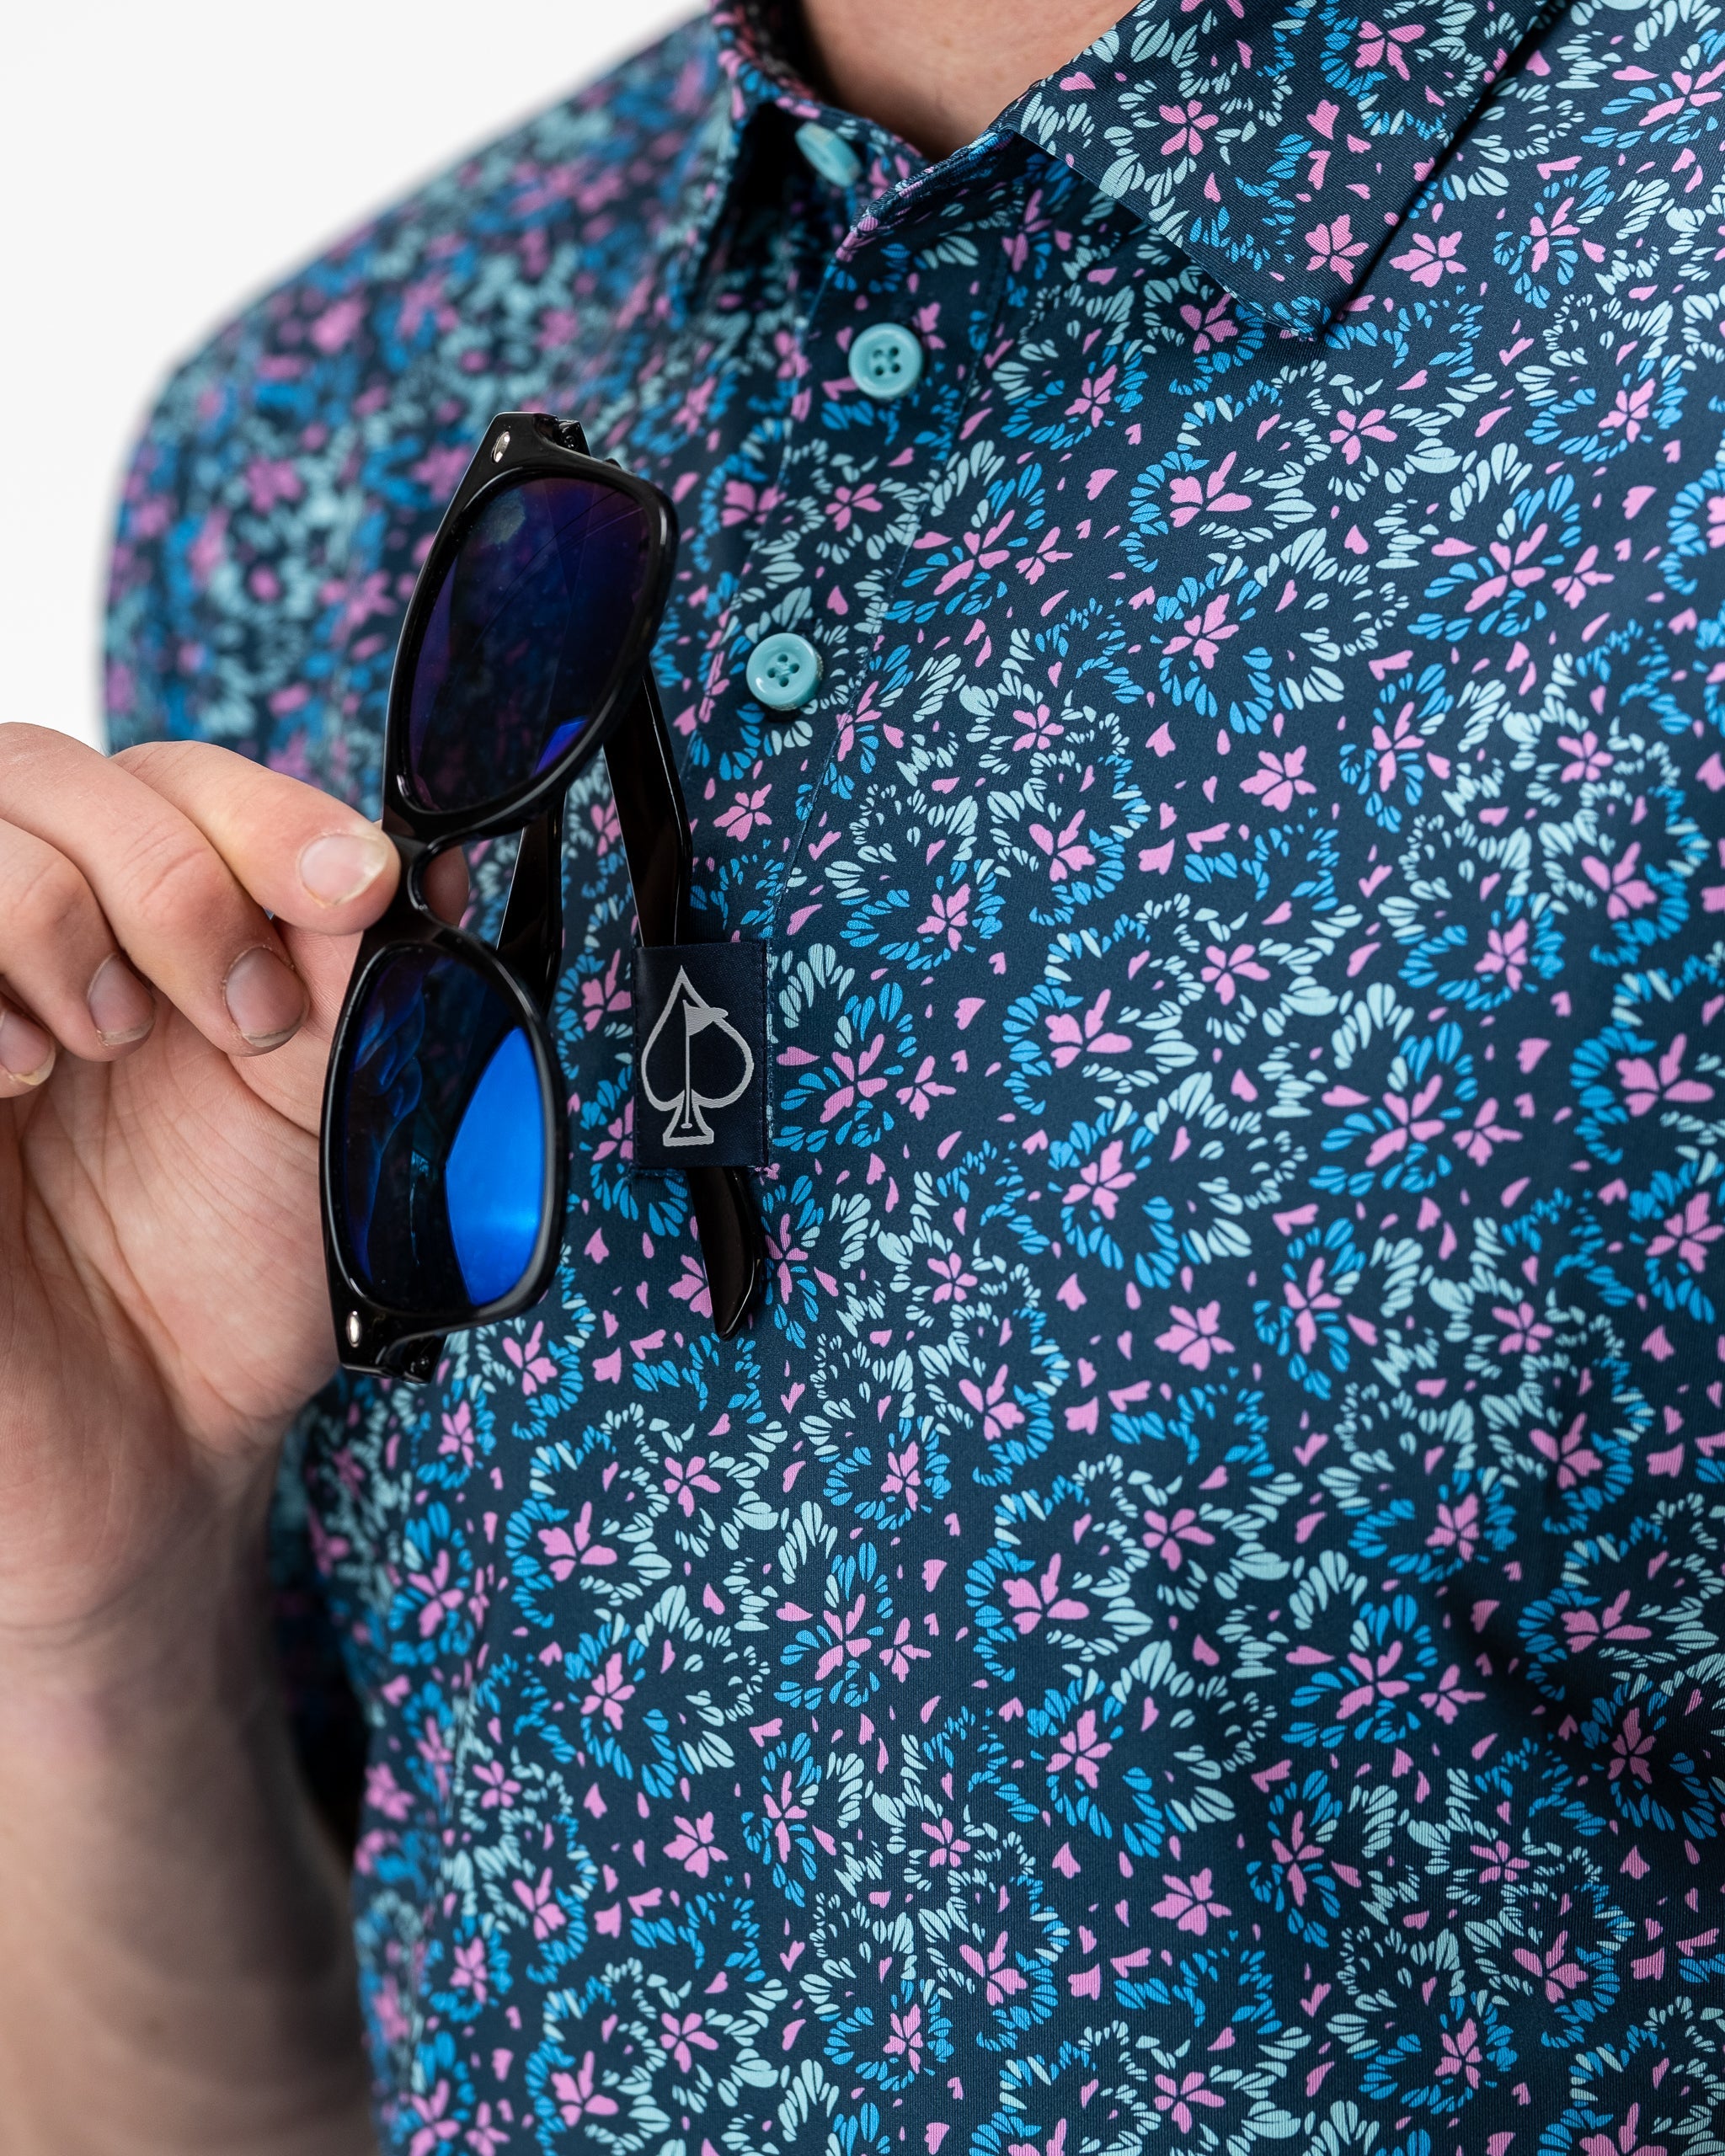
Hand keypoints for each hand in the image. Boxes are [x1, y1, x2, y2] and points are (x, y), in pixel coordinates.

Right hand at [0, 723, 456, 1658]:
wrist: (147, 1446)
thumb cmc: (233, 1279)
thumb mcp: (329, 1116)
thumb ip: (360, 983)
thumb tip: (429, 867)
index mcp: (142, 925)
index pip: (168, 775)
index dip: (262, 811)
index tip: (357, 893)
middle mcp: (27, 940)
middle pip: (38, 768)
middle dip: (167, 871)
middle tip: (241, 1015)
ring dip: (53, 911)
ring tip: (106, 1044)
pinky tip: (16, 1077)